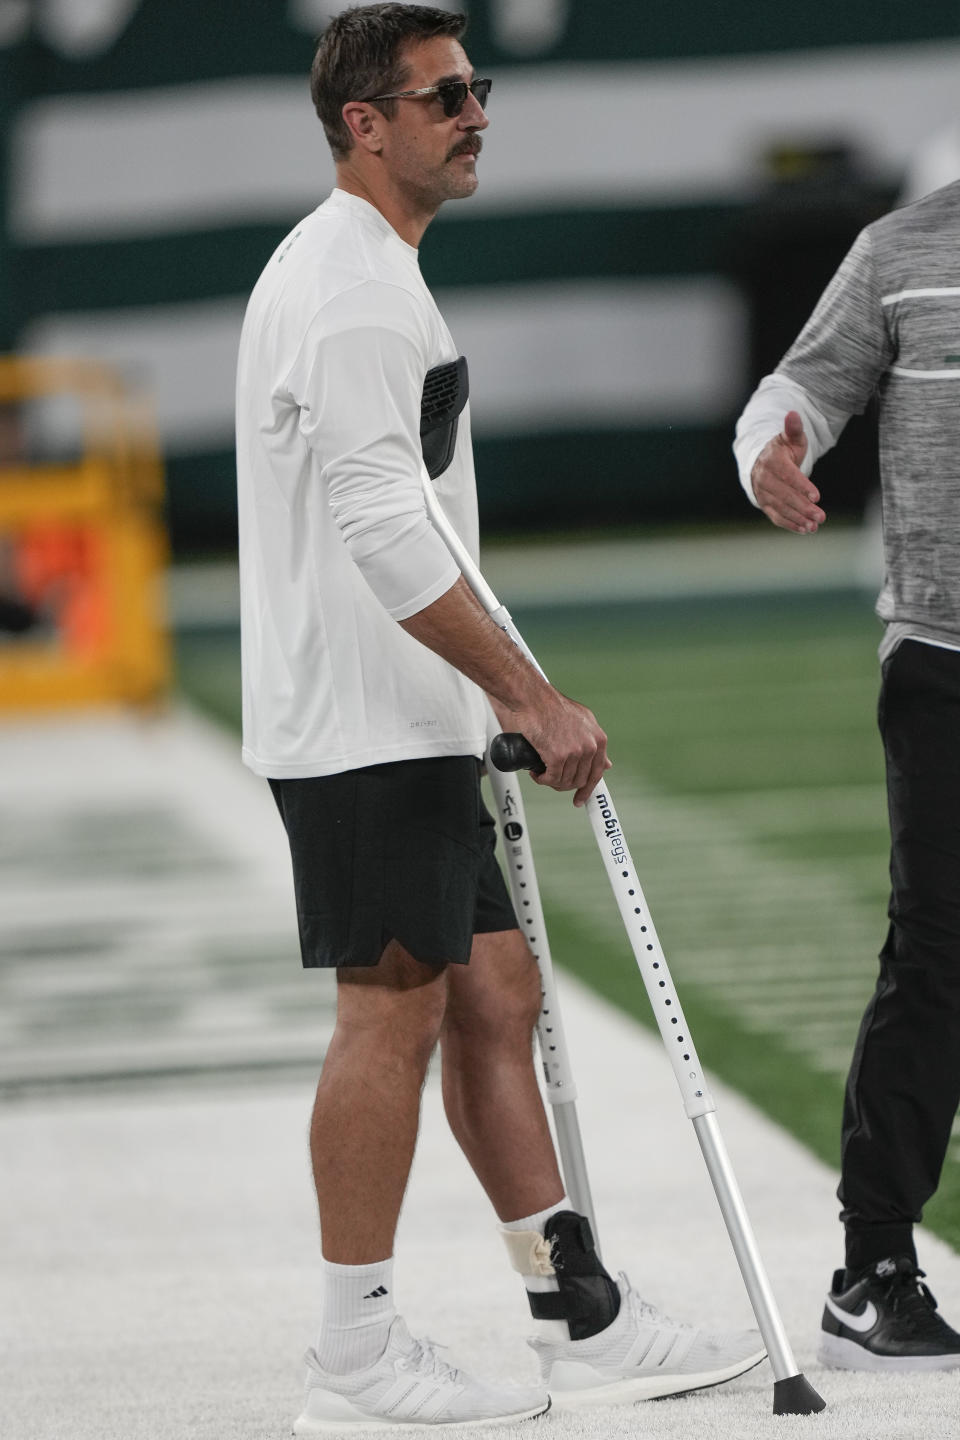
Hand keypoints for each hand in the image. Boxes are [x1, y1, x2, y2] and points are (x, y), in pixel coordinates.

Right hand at [508, 690, 609, 806]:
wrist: (534, 699)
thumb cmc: (553, 706)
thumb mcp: (583, 721)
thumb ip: (594, 741)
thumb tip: (607, 763)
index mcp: (598, 739)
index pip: (597, 772)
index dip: (588, 789)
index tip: (580, 798)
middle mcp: (590, 746)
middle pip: (580, 780)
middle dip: (565, 785)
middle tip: (551, 780)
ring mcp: (575, 752)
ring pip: (565, 781)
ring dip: (551, 781)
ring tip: (541, 772)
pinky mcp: (558, 756)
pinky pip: (551, 778)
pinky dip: (542, 779)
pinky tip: (536, 773)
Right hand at [751, 411, 825, 533]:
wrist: (761, 462)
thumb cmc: (782, 450)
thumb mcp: (790, 439)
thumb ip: (793, 429)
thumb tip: (793, 414)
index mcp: (771, 460)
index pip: (787, 475)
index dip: (802, 486)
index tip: (817, 497)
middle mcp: (763, 478)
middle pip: (785, 495)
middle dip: (803, 507)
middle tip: (821, 516)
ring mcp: (762, 493)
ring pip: (780, 507)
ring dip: (798, 518)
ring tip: (814, 526)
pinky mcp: (764, 504)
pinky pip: (776, 516)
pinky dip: (789, 524)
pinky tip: (804, 530)